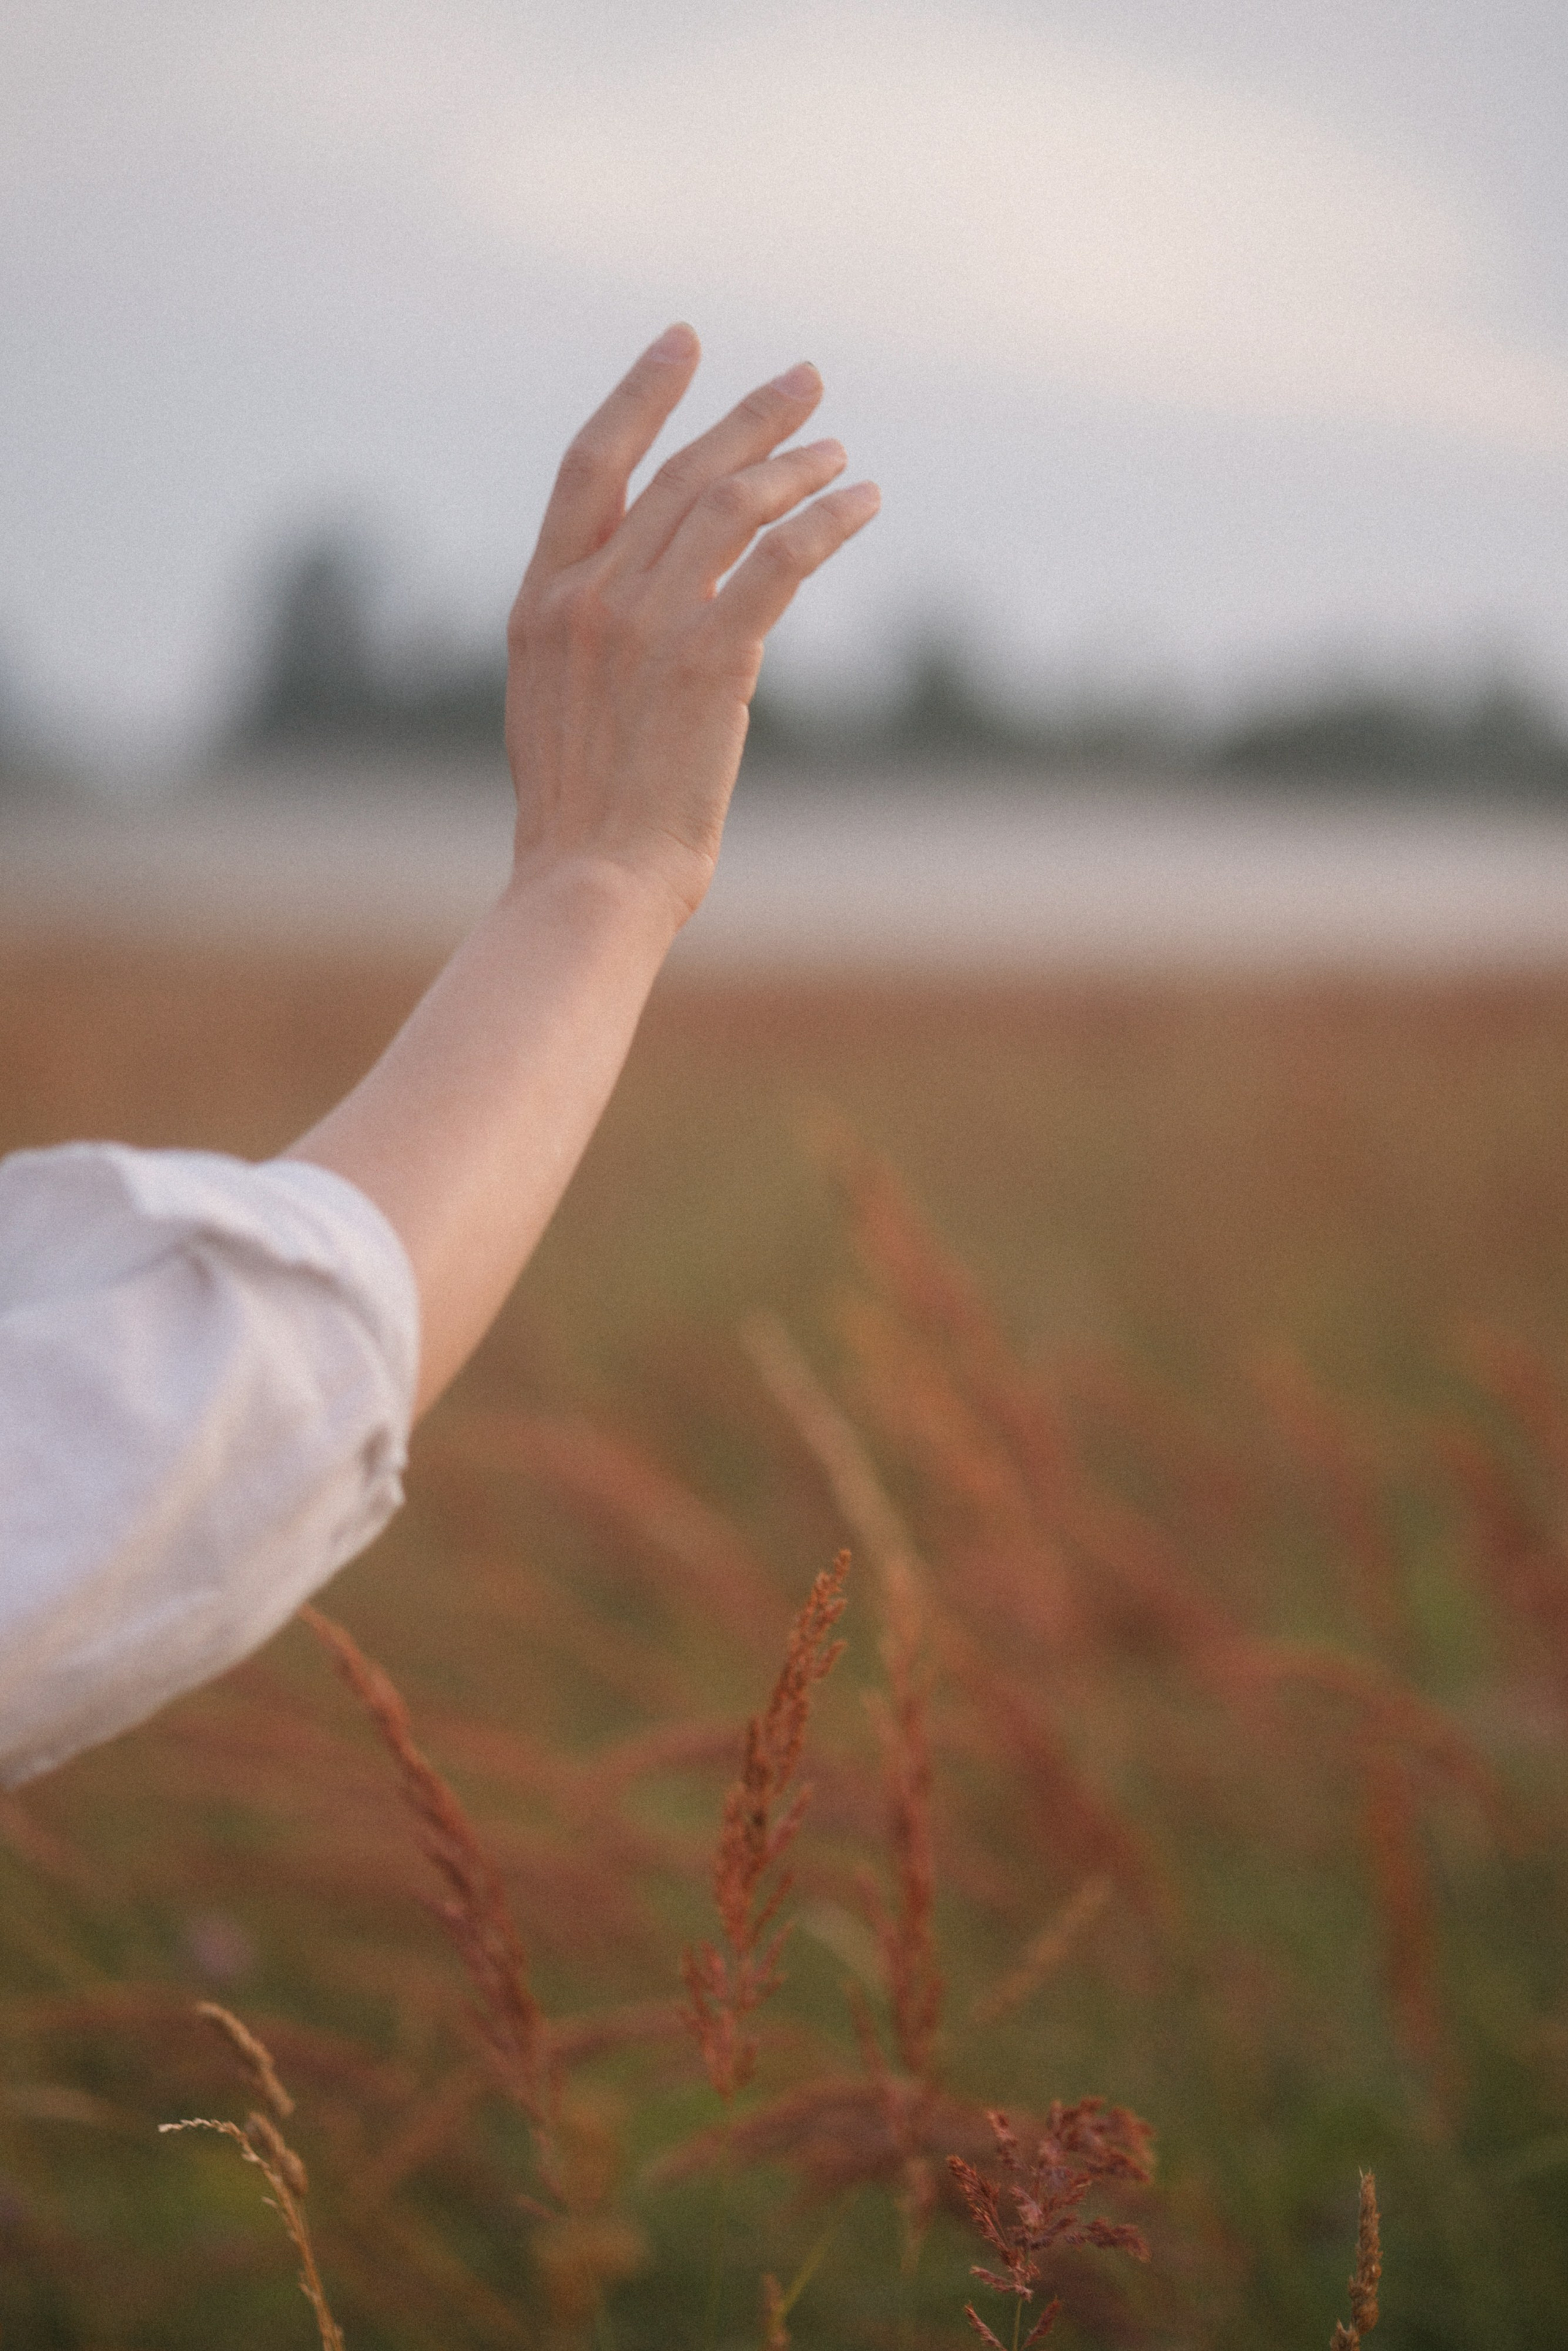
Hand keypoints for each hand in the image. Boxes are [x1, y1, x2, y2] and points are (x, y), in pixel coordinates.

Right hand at [505, 324, 879, 925]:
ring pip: (734, 505)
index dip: (639, 395)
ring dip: (796, 467)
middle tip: (806, 383)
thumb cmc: (581, 816)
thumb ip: (586, 636)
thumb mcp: (553, 705)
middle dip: (749, 417)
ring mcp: (647, 624)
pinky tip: (862, 504)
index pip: (592, 466)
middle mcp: (590, 596)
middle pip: (681, 472)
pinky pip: (782, 560)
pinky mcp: (711, 660)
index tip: (684, 345)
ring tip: (840, 452)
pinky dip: (828, 521)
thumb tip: (642, 598)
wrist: (592, 879)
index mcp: (541, 601)